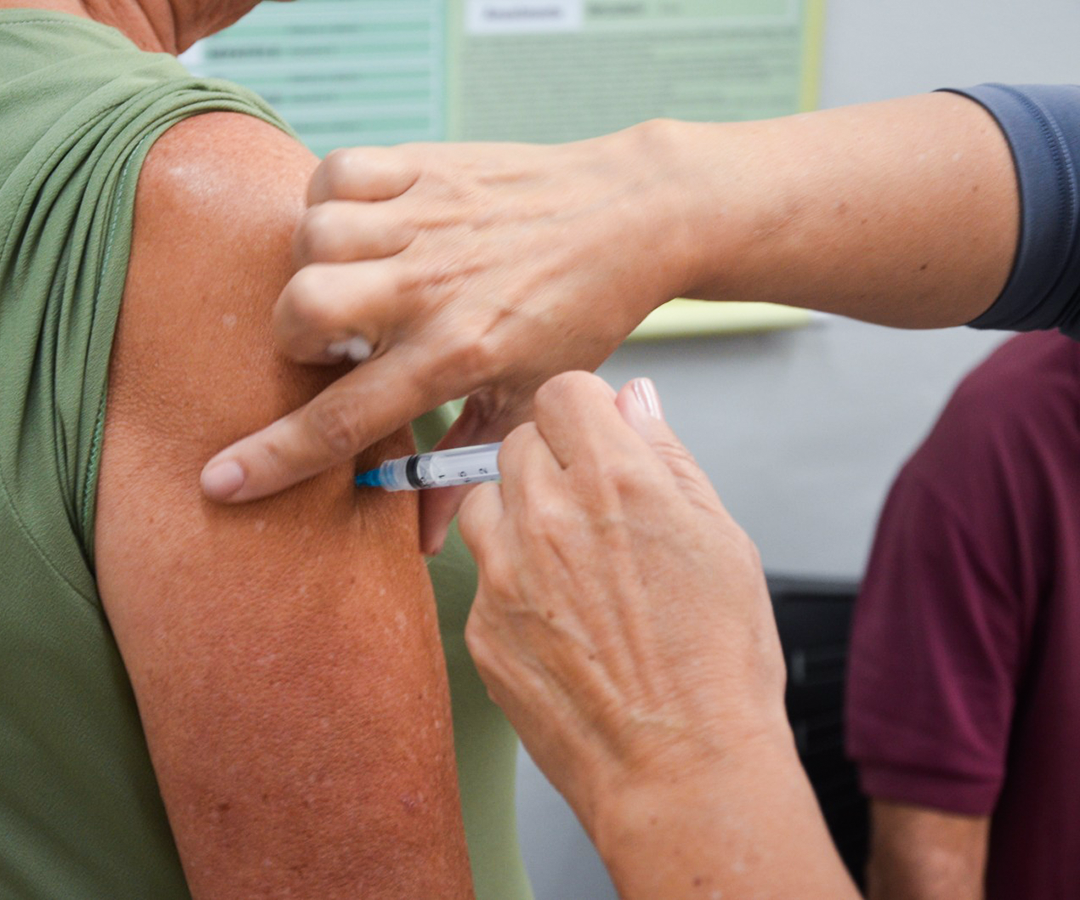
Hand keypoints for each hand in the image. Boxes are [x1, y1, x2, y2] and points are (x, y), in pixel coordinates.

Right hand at [200, 129, 694, 550]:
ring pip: (311, 236)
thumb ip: (465, 467)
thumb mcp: (530, 403)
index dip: (272, 458)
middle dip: (292, 335)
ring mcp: (428, 223)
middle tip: (333, 339)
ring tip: (350, 277)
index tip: (219, 481)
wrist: (632, 217)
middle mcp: (433, 289)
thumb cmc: (579, 314)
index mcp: (456, 357)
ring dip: (311, 263)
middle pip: (304, 310)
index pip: (343, 419)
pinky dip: (328, 196)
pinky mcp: (428, 168)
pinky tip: (358, 224)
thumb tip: (425, 542)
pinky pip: (337, 171)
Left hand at [456, 372, 788, 825]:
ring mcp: (505, 572)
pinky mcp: (481, 625)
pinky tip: (560, 620)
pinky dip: (511, 582)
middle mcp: (550, 516)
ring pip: (486, 501)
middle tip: (593, 512)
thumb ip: (667, 456)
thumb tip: (635, 399)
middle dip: (552, 463)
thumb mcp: (721, 540)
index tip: (595, 440)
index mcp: (617, 481)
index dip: (584, 414)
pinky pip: (482, 574)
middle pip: (519, 442)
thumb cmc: (718, 665)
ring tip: (570, 566)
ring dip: (519, 516)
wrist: (681, 771)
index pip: (563, 392)